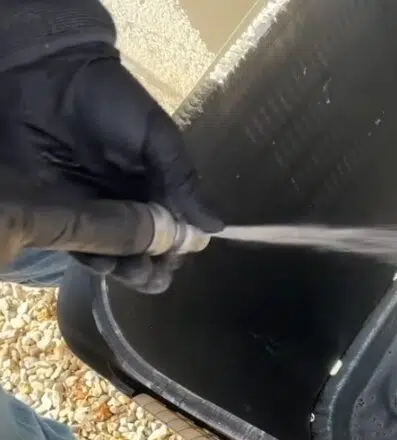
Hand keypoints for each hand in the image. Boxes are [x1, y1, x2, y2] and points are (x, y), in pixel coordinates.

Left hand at [0, 42, 222, 293]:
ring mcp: (92, 209)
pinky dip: (96, 260)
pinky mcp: (58, 212)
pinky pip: (80, 244)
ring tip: (138, 273)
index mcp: (155, 185)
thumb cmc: (111, 102)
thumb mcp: (157, 138)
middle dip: (156, 266)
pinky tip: (108, 264)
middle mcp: (126, 202)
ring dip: (130, 270)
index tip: (182, 255)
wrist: (49, 80)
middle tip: (158, 273)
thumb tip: (217, 228)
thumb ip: (183, 181)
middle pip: (146, 247)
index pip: (173, 227)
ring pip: (116, 252)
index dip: (179, 247)